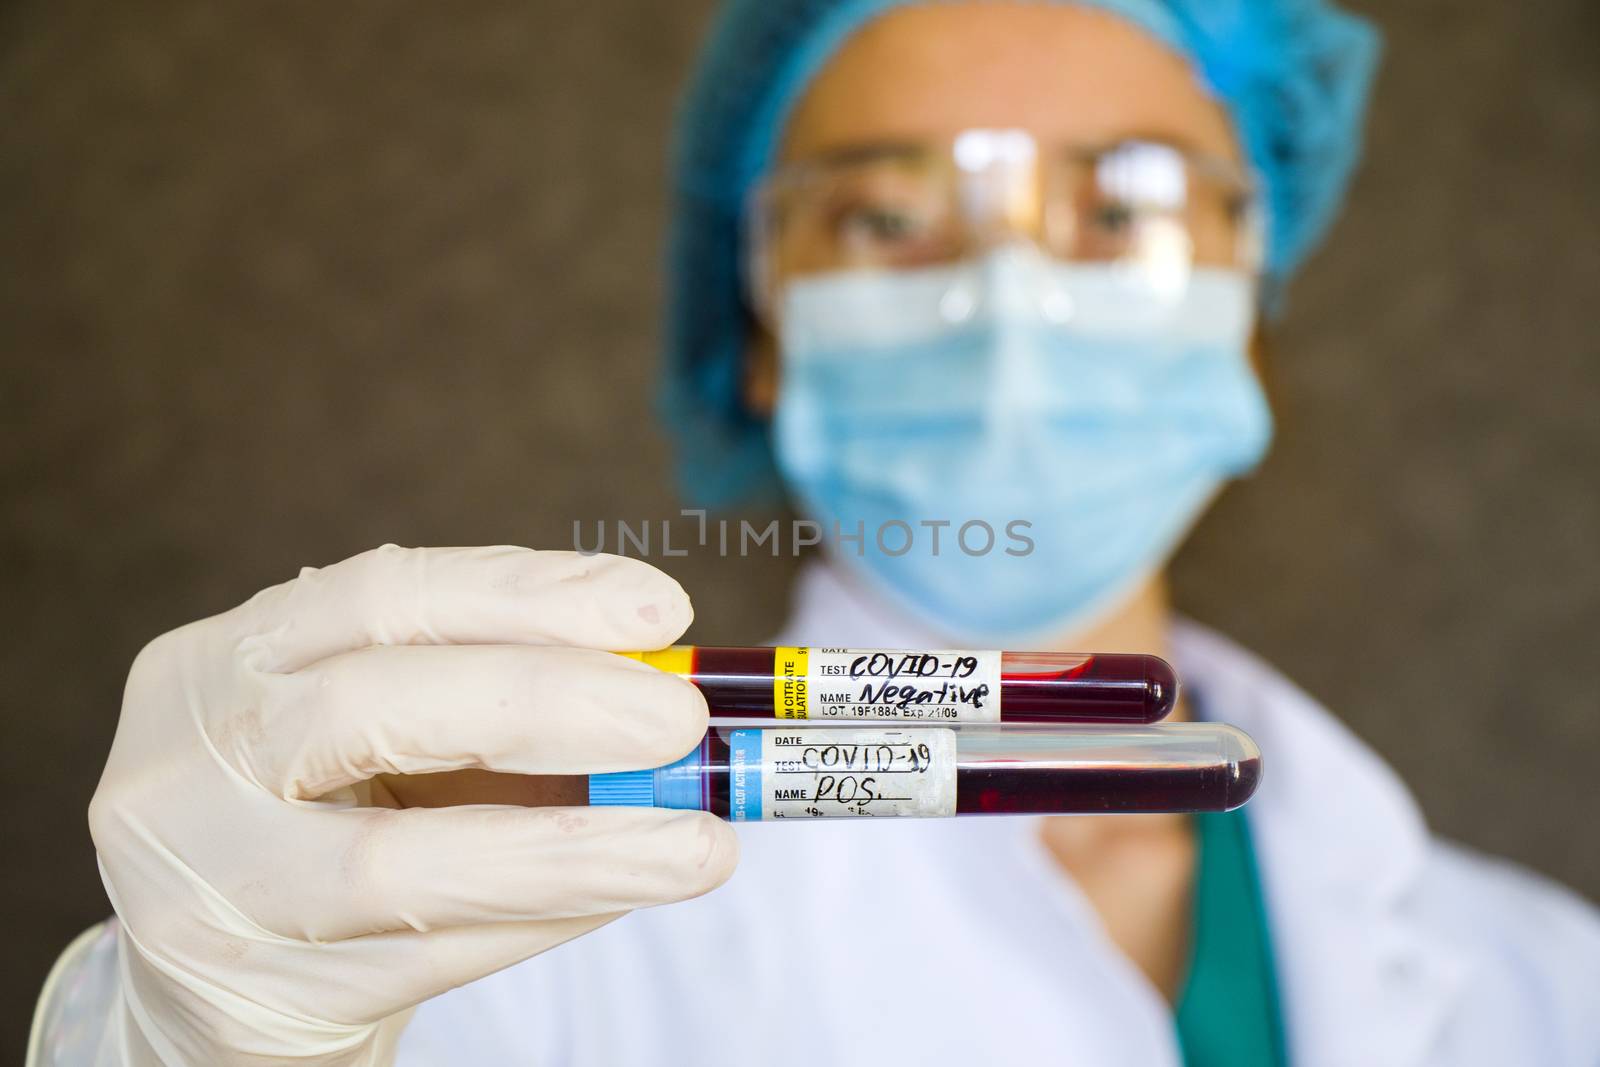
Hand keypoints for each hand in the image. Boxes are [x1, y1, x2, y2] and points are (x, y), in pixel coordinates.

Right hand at [89, 545, 737, 1066]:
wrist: (223, 988)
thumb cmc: (336, 828)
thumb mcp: (392, 744)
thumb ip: (502, 707)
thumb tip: (669, 686)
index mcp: (224, 660)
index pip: (383, 596)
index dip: (528, 594)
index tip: (661, 611)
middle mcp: (185, 760)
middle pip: (371, 704)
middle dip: (550, 703)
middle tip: (679, 721)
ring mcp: (201, 885)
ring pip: (396, 863)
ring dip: (573, 850)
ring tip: (696, 845)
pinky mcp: (247, 993)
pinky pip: (424, 957)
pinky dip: (539, 920)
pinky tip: (620, 893)